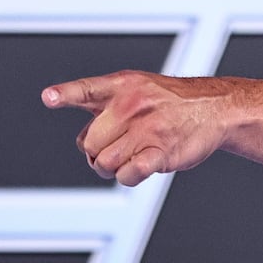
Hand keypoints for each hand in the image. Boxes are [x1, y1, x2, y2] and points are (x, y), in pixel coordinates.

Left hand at [41, 71, 227, 185]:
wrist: (214, 108)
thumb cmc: (170, 103)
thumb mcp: (137, 88)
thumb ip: (105, 108)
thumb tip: (84, 143)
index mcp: (122, 85)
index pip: (87, 90)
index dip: (65, 94)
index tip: (48, 98)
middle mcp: (131, 105)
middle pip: (90, 143)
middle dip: (97, 153)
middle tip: (116, 149)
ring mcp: (147, 128)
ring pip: (105, 163)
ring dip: (114, 168)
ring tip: (131, 156)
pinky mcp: (161, 151)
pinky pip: (128, 175)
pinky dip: (128, 176)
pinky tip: (141, 166)